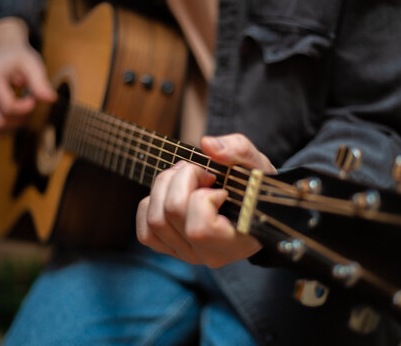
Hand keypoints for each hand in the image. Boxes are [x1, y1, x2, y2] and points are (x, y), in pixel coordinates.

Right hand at [0, 17, 55, 135]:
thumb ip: (40, 82)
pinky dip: (5, 130)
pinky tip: (16, 118)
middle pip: (1, 120)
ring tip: (24, 110)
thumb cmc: (19, 59)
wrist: (3, 53)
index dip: (26, 108)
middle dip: (21, 117)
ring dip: (14, 125)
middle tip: (31, 103)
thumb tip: (51, 99)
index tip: (34, 99)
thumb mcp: (33, 64)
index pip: (8, 107)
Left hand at [136, 133, 275, 267]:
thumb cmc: (254, 188)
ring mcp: (187, 254)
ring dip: (165, 186)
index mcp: (236, 242)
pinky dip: (151, 205)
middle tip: (200, 172)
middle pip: (172, 213)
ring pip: (155, 219)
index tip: (220, 188)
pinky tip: (171, 195)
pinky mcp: (170, 250)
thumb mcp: (256, 165)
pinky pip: (144, 231)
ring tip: (185, 177)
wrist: (251, 206)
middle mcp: (209, 255)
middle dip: (182, 178)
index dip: (203, 198)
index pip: (200, 229)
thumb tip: (207, 145)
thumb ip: (238, 151)